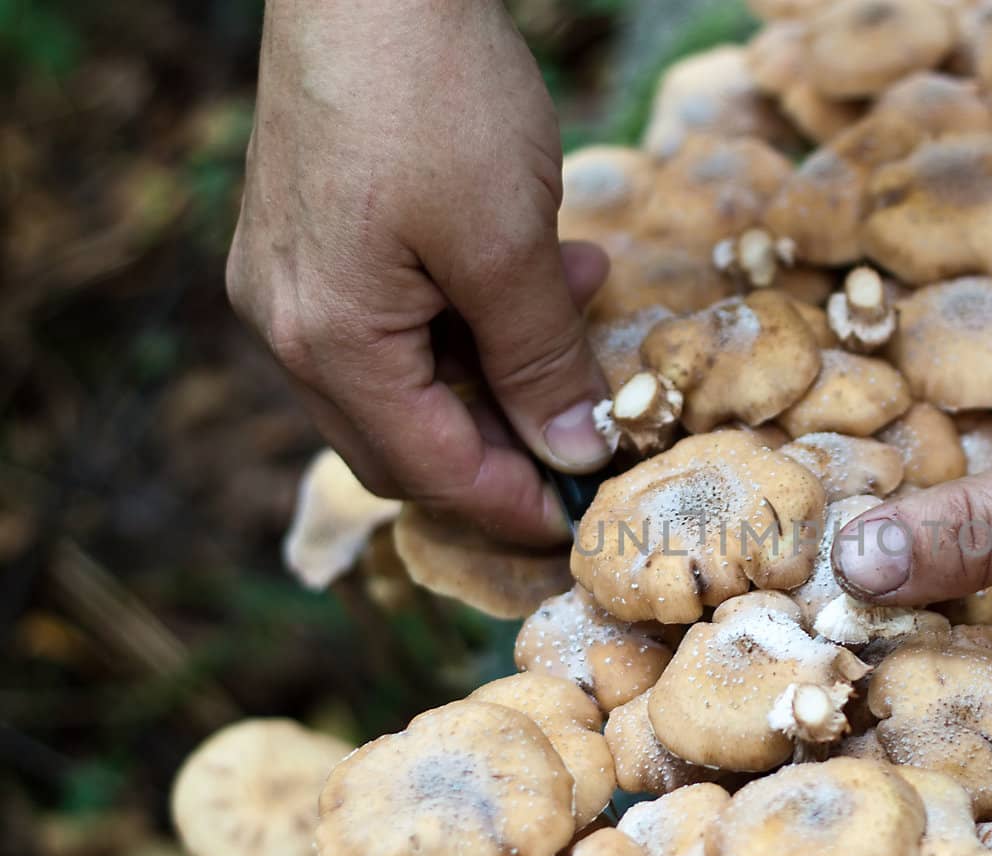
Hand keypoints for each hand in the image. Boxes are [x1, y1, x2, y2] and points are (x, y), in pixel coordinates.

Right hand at [226, 0, 612, 543]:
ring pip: (410, 374)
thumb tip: (574, 452)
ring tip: (583, 300)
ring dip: (502, 363)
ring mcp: (292, 278)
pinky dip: (471, 313)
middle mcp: (290, 324)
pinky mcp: (315, 236)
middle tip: (591, 422)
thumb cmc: (435, 99)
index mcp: (327, 342)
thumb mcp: (508, 247)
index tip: (584, 511)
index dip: (513, 502)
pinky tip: (539, 267)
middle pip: (408, 436)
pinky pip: (397, 315)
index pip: (428, 469)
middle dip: (506, 440)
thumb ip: (541, 363)